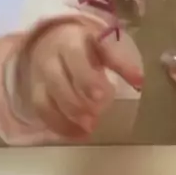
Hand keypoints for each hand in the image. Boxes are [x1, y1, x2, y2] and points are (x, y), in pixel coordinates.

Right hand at [15, 18, 141, 138]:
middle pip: (57, 82)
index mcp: (69, 43)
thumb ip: (119, 62)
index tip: (104, 96)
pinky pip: (41, 112)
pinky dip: (59, 126)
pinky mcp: (36, 93)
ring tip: (88, 130)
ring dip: (66, 119)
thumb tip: (139, 82)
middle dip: (76, 104)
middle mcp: (49, 60)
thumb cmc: (85, 45)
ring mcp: (39, 78)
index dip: (87, 79)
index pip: (75, 59)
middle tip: (96, 118)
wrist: (52, 39)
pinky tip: (78, 135)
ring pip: (45, 100)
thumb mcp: (103, 45)